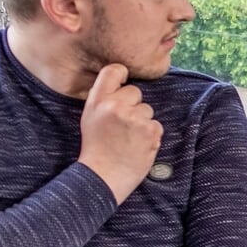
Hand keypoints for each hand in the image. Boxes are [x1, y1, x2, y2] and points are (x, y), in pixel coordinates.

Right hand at [77, 63, 161, 204]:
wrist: (103, 175)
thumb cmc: (97, 147)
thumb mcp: (90, 117)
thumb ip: (103, 99)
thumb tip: (120, 82)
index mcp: (97, 101)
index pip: (113, 70)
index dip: (122, 74)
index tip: (123, 82)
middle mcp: (115, 106)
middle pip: (135, 91)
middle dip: (133, 105)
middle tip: (122, 125)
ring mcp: (134, 118)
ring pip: (147, 109)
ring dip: (142, 122)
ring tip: (129, 138)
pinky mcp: (150, 130)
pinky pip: (156, 124)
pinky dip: (151, 134)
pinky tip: (138, 145)